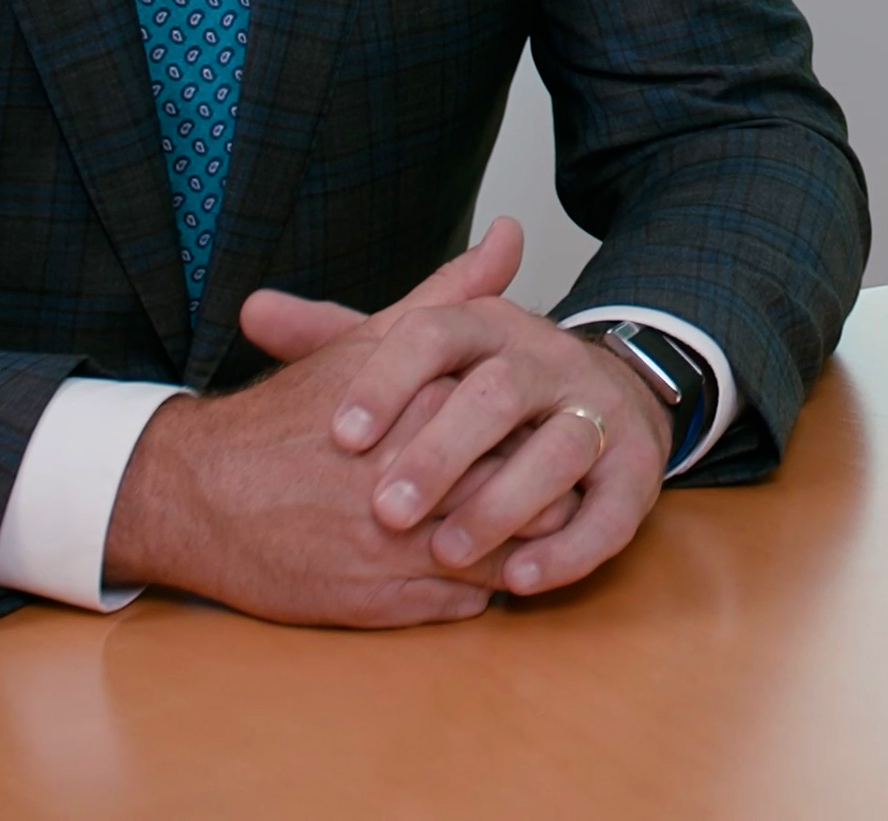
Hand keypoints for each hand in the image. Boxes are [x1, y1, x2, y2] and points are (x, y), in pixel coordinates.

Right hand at [100, 224, 537, 624]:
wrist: (197, 493)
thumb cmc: (288, 415)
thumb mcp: (372, 342)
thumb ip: (448, 294)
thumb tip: (510, 236)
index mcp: (424, 406)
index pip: (525, 423)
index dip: (542, 428)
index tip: (542, 426)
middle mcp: (415, 476)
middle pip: (525, 487)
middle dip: (544, 486)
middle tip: (545, 479)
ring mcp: (400, 546)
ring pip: (505, 550)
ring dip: (520, 540)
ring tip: (517, 523)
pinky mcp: (382, 603)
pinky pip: (467, 600)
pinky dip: (479, 582)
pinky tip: (472, 562)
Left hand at [243, 220, 590, 556]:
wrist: (604, 395)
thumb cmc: (486, 388)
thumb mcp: (417, 357)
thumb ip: (340, 338)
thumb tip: (252, 308)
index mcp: (488, 325)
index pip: (435, 335)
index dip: (387, 382)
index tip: (340, 436)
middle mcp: (546, 359)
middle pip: (499, 392)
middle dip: (443, 452)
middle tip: (385, 509)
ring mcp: (597, 411)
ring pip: (560, 447)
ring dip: (505, 502)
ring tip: (449, 551)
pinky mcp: (635, 470)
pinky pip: (611, 508)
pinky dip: (570, 545)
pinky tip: (523, 578)